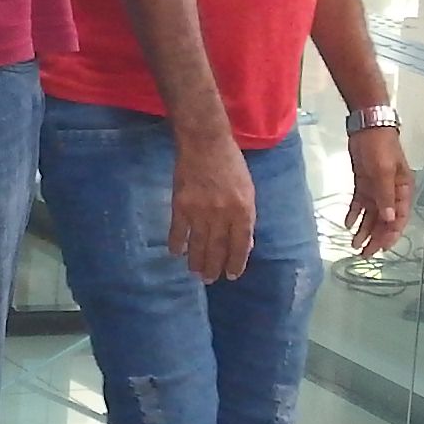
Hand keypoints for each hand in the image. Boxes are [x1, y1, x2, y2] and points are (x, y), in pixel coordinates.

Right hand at [167, 132, 255, 281]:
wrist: (205, 143)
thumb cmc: (231, 165)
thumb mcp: (248, 191)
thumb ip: (246, 217)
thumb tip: (245, 243)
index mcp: (243, 211)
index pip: (240, 245)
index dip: (236, 263)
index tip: (231, 275)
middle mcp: (222, 215)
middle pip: (218, 248)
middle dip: (214, 267)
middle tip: (210, 280)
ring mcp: (200, 211)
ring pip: (198, 244)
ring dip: (197, 261)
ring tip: (195, 273)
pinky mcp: (180, 204)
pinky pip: (178, 230)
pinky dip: (177, 244)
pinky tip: (176, 253)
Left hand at [344, 126, 414, 257]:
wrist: (367, 126)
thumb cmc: (380, 147)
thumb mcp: (383, 170)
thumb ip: (385, 195)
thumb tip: (389, 218)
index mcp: (403, 190)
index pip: (399, 218)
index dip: (390, 235)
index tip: (380, 249)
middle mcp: (391, 192)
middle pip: (384, 220)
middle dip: (375, 237)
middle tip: (363, 254)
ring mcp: (376, 188)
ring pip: (371, 214)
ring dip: (363, 229)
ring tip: (353, 244)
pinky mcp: (363, 182)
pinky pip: (360, 203)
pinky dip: (354, 214)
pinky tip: (347, 224)